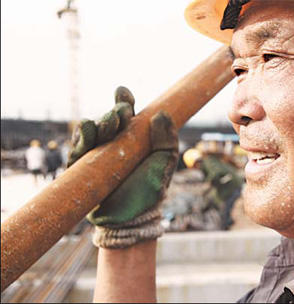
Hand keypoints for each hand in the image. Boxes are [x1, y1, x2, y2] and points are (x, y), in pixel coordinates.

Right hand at [67, 86, 178, 247]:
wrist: (129, 220)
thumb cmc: (149, 192)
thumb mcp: (164, 164)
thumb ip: (167, 140)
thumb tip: (160, 113)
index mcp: (135, 141)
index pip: (128, 116)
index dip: (124, 101)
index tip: (123, 92)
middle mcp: (115, 145)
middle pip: (110, 119)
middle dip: (114, 112)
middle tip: (120, 114)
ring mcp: (98, 154)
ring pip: (93, 129)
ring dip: (99, 122)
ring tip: (108, 125)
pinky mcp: (82, 166)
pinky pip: (78, 146)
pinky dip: (82, 135)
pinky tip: (87, 129)